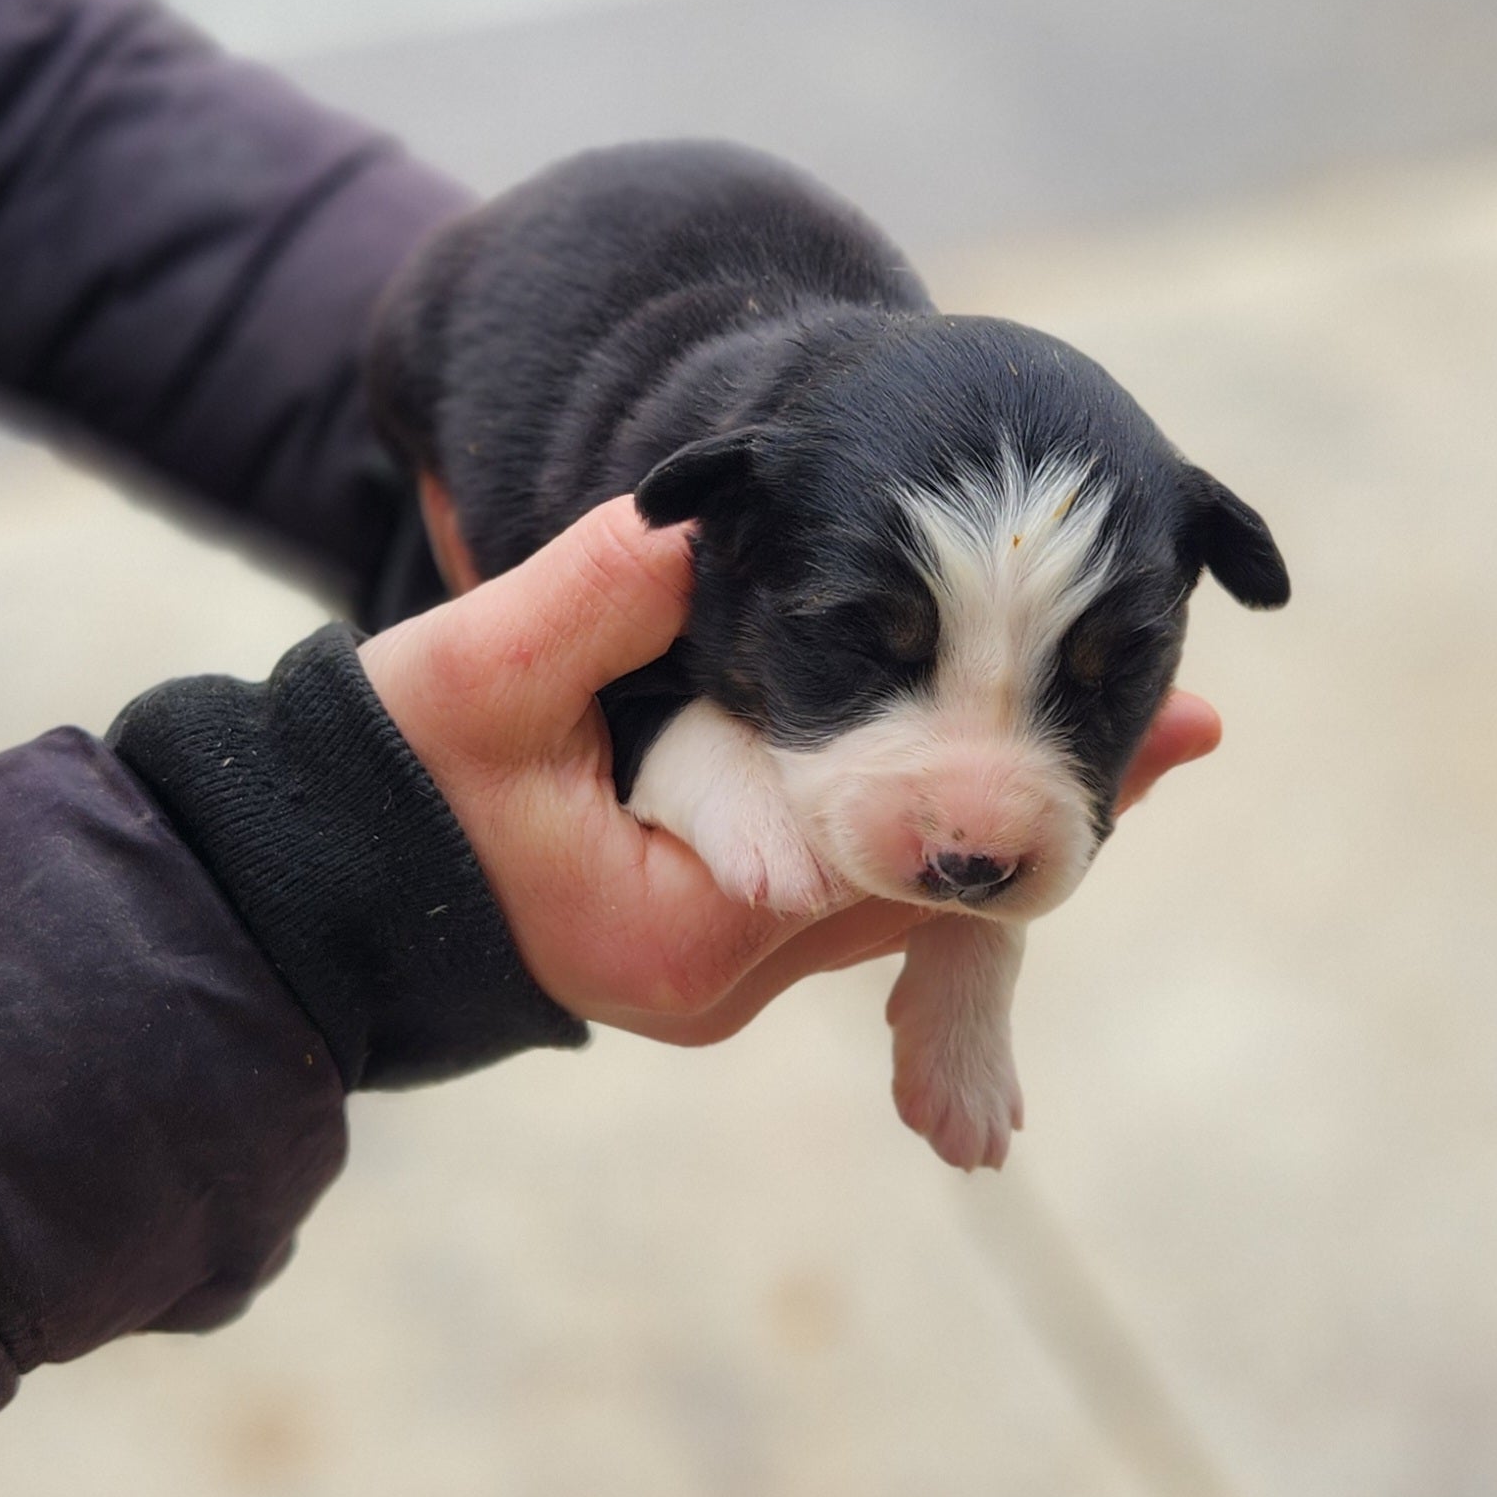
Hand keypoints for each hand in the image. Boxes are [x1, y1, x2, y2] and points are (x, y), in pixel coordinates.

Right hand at [361, 496, 1222, 1047]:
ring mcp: (717, 968)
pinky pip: (842, 883)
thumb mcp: (475, 680)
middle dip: (1045, 804)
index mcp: (689, 934)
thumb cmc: (378, 785)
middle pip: (926, 893)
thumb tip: (692, 520)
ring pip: (892, 892)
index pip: (898, 867)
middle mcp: (722, 976)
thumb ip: (590, 600)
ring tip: (1132, 728)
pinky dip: (915, 819)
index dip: (1020, 791)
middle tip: (1191, 720)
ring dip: (990, 810)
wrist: (305, 881)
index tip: (1151, 727)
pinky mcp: (706, 937)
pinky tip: (989, 755)